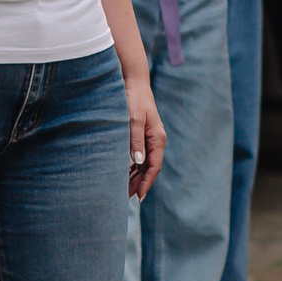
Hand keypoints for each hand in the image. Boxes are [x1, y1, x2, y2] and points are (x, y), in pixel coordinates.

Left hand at [126, 70, 165, 200]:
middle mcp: (155, 141)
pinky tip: (123, 175)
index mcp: (157, 139)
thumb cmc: (133, 99)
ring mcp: (149, 138)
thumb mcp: (133, 120)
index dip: (146, 183)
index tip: (138, 196)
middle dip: (139, 184)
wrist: (133, 82)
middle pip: (149, 168)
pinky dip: (132, 167)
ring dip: (135, 177)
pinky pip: (139, 156)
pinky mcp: (141, 135)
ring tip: (124, 191)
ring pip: (144, 164)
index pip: (154, 167)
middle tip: (126, 198)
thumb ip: (135, 141)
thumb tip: (138, 162)